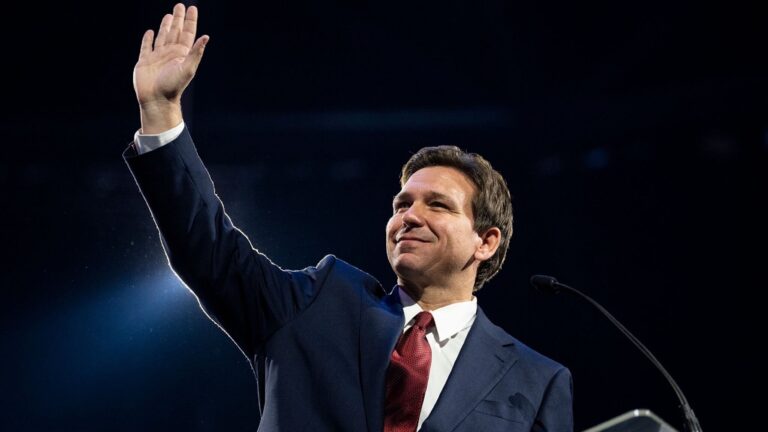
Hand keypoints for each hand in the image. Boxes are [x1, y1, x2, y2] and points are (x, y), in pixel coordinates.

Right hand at [134, 3, 208, 132]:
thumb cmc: (173, 86)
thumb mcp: (187, 68)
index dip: (190, 21)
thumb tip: (206, 37)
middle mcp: (170, 53)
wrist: (156, 100)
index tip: (192, 8)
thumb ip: (196, 52)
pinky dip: (148, 39)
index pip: (187, 33)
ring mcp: (157, 57)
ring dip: (165, 26)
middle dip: (178, 19)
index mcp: (181, 54)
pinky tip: (150, 32)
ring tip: (169, 15)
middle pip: (175, 31)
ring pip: (162, 37)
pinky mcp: (144, 62)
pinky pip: (146, 47)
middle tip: (180, 5)